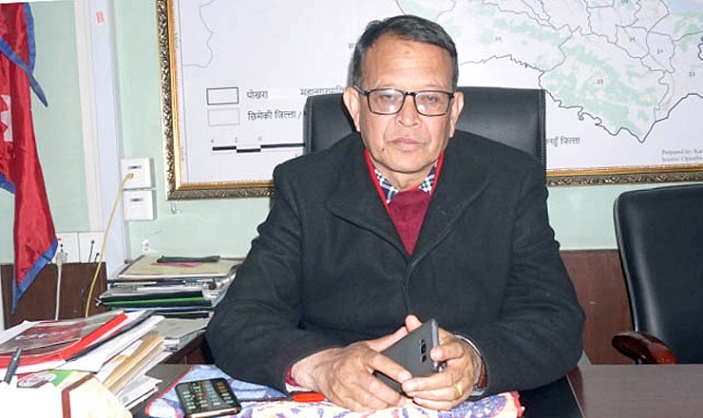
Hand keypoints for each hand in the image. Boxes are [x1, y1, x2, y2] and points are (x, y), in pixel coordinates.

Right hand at [291, 325, 411, 410]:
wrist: (321, 368)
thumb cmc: (348, 357)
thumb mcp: (366, 346)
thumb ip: (387, 342)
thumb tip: (405, 332)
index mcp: (360, 355)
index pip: (379, 361)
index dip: (394, 369)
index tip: (407, 377)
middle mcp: (351, 370)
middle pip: (374, 386)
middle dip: (391, 395)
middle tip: (403, 399)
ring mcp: (344, 386)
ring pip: (367, 399)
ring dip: (383, 403)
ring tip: (394, 403)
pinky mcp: (340, 398)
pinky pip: (359, 407)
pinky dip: (370, 408)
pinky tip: (378, 405)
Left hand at [400, 315, 480, 409]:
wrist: (469, 362)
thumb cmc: (450, 348)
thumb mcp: (440, 336)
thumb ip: (423, 329)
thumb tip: (410, 319)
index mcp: (459, 350)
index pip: (454, 350)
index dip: (444, 351)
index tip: (432, 353)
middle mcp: (464, 368)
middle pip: (448, 378)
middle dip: (427, 382)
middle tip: (408, 384)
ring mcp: (464, 384)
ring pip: (448, 393)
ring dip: (428, 394)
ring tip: (410, 392)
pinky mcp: (461, 397)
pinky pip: (448, 404)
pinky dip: (433, 404)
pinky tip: (419, 399)